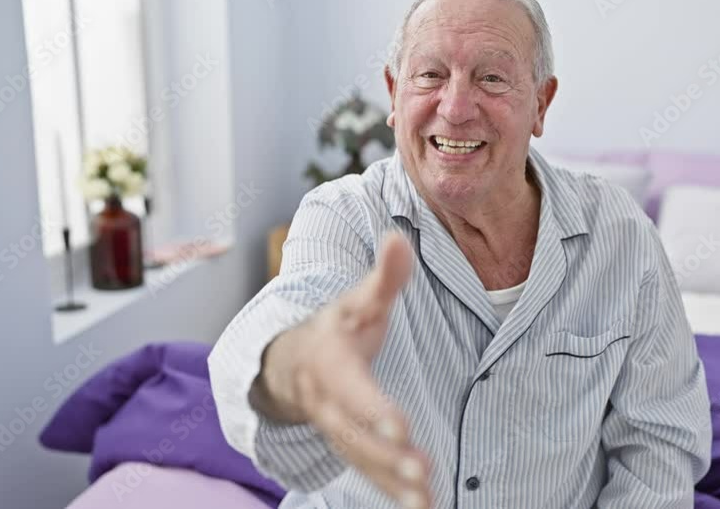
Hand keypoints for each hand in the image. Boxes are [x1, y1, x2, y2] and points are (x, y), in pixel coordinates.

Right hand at [258, 231, 431, 507]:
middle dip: (385, 455)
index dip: (372, 409)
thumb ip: (383, 276)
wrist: (294, 362)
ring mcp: (338, 431)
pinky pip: (369, 474)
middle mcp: (329, 404)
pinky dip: (393, 492)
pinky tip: (424, 507)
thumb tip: (399, 237)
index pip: (351, 389)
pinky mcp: (352, 448)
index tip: (400, 427)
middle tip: (419, 470)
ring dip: (392, 481)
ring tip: (425, 497)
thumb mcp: (358, 299)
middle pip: (355, 435)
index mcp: (331, 365)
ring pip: (362, 461)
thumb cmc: (338, 328)